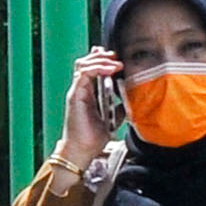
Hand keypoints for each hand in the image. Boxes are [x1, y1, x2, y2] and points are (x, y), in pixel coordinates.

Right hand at [55, 49, 120, 174]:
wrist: (83, 149)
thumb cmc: (94, 135)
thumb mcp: (114, 117)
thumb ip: (119, 106)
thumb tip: (130, 97)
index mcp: (89, 92)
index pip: (91, 68)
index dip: (102, 59)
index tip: (117, 58)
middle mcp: (81, 89)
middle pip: (85, 62)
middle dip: (101, 56)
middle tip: (116, 56)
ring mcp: (77, 91)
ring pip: (83, 65)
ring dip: (100, 60)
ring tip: (115, 63)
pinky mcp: (75, 95)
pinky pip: (83, 75)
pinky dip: (96, 68)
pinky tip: (109, 70)